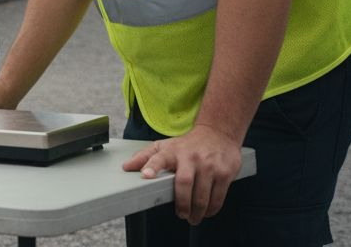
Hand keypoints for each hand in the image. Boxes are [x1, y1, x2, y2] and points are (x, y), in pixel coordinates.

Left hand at [122, 124, 241, 224]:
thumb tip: (126, 168)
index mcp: (172, 151)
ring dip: (197, 211)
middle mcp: (190, 157)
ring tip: (193, 218)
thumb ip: (145, 157)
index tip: (146, 175)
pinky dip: (212, 208)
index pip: (159, 157)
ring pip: (202, 194)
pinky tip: (206, 212)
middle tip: (181, 215)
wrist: (218, 133)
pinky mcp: (225, 172)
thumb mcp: (164, 146)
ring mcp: (209, 165)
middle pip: (184, 183)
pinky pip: (218, 196)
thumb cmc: (187, 145)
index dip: (152, 166)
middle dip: (182, 203)